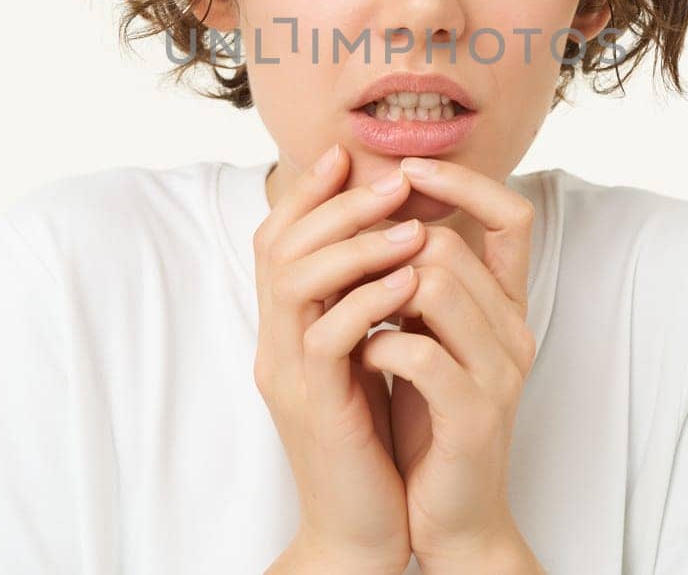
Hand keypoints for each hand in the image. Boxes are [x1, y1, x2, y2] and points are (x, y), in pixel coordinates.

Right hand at [252, 143, 428, 573]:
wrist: (363, 530)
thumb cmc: (373, 445)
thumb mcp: (365, 361)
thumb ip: (363, 306)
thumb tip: (396, 242)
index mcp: (286, 329)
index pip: (277, 240)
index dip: (308, 192)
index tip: (349, 156)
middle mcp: (276, 344)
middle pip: (278, 245)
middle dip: (336, 204)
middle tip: (391, 179)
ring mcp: (288, 374)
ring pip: (294, 279)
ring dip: (355, 243)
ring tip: (411, 226)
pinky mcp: (314, 406)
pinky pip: (328, 336)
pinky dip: (369, 299)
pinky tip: (411, 281)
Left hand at [354, 157, 540, 569]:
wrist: (450, 516)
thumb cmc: (427, 420)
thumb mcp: (425, 337)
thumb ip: (419, 280)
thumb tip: (376, 205)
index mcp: (507, 306)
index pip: (512, 213)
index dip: (461, 183)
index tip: (404, 168)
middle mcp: (515, 330)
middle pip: (451, 244)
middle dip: (383, 247)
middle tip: (341, 265)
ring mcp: (501, 371)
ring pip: (437, 284)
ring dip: (374, 292)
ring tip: (347, 313)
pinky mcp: (475, 414)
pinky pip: (418, 351)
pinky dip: (376, 343)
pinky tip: (359, 355)